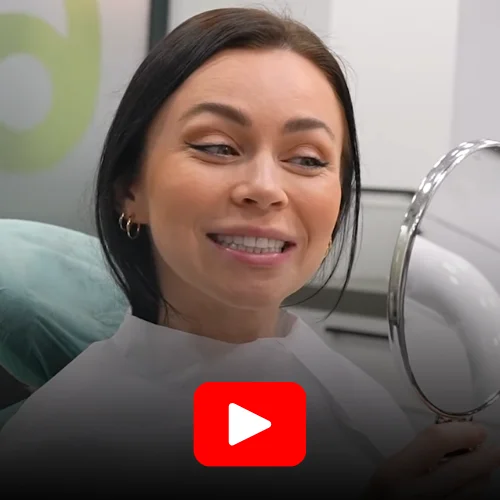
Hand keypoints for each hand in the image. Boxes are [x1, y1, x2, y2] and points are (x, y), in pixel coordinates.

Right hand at [362, 422, 499, 498]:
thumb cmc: (383, 497)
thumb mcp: (388, 471)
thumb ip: (414, 455)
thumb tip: (452, 438)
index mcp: (396, 471)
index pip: (436, 441)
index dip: (462, 432)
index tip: (476, 430)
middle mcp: (416, 492)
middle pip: (462, 469)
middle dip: (486, 457)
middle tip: (496, 449)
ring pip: (473, 491)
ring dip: (482, 476)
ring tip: (481, 467)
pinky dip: (474, 492)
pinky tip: (471, 486)